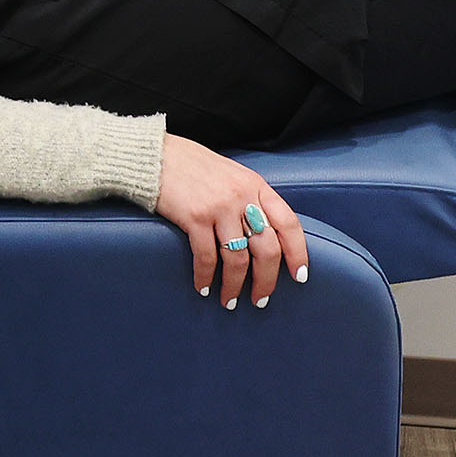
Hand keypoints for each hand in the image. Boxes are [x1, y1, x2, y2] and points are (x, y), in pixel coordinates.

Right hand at [153, 133, 307, 308]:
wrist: (156, 156)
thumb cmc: (193, 166)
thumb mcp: (232, 176)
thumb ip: (249, 199)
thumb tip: (262, 234)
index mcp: (256, 186)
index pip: (289, 224)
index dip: (298, 253)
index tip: (299, 276)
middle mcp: (243, 196)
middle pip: (267, 248)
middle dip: (266, 281)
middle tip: (260, 299)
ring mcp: (220, 207)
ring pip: (238, 259)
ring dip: (234, 286)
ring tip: (229, 300)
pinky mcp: (195, 217)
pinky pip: (207, 257)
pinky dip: (206, 277)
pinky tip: (203, 287)